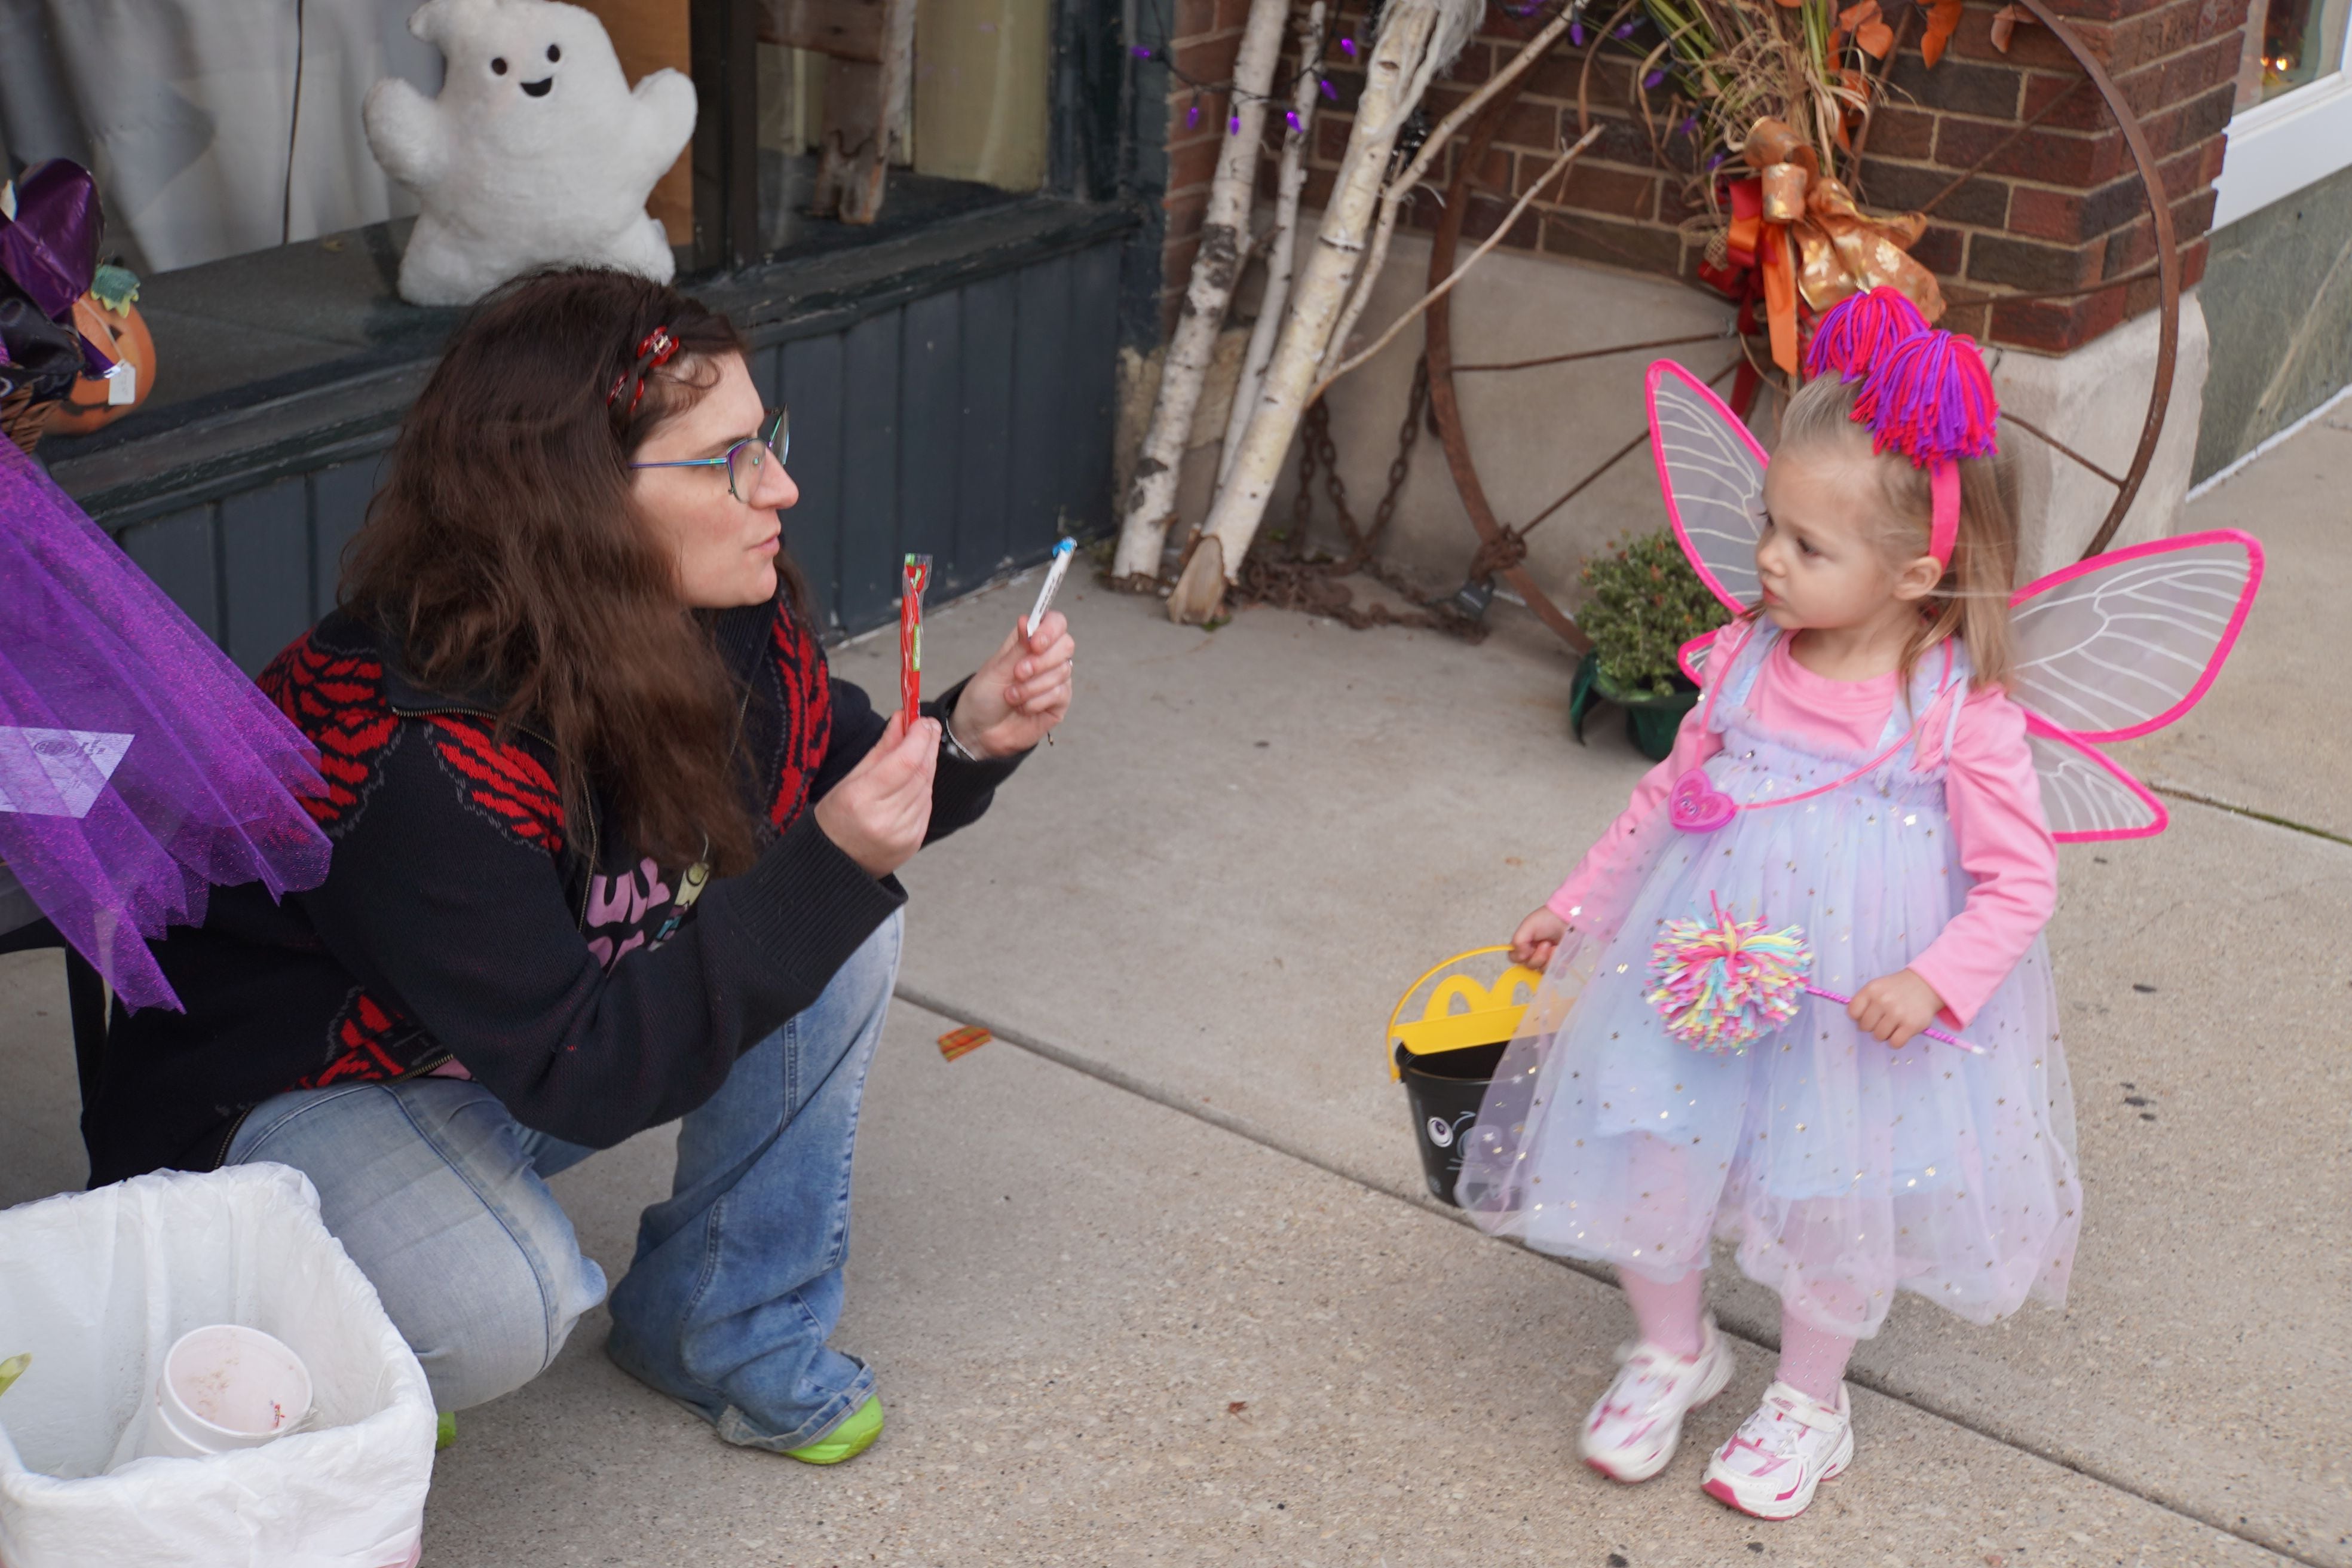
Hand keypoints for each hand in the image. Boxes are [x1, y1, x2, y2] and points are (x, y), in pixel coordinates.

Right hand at [812, 712, 937, 877]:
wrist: (836, 862)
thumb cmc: (836, 818)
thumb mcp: (850, 779)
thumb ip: (881, 749)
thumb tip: (902, 719)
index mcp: (861, 800)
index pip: (904, 762)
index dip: (919, 738)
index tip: (923, 721)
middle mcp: (884, 819)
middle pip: (919, 773)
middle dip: (927, 746)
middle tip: (928, 727)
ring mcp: (902, 834)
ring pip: (926, 788)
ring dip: (927, 765)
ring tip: (920, 749)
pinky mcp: (914, 842)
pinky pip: (926, 805)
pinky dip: (924, 788)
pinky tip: (916, 779)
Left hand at [949, 611, 1073, 758]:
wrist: (980, 730)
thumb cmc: (984, 696)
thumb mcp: (997, 669)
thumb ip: (1017, 647)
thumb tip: (1027, 620)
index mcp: (1030, 642)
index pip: (1055, 623)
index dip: (1050, 630)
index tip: (1035, 643)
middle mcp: (1046, 658)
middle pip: (1066, 645)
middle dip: (1040, 662)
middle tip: (1018, 673)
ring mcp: (1055, 680)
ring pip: (1062, 672)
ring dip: (1032, 686)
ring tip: (1011, 696)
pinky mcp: (1059, 702)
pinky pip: (1059, 694)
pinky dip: (1036, 701)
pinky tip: (1022, 708)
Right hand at [1510, 906, 1568, 969]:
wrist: (1567, 918)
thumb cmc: (1547, 919)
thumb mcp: (1528, 925)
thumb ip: (1518, 941)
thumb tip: (1520, 957)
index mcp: (1523, 945)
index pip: (1514, 958)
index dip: (1520, 956)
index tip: (1528, 948)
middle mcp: (1533, 954)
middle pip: (1528, 966)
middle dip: (1537, 956)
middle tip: (1545, 943)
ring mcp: (1545, 960)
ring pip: (1540, 970)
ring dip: (1547, 958)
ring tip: (1552, 945)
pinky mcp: (1557, 964)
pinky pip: (1553, 972)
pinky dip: (1555, 961)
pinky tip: (1558, 950)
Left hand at [1848, 968, 1945, 1047]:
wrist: (1925, 985)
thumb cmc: (1896, 989)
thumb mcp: (1877, 987)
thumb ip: (1863, 1001)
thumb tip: (1855, 1022)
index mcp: (1871, 990)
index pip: (1853, 1013)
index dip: (1858, 1017)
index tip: (1867, 1015)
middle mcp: (1883, 1000)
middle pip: (1865, 1027)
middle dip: (1872, 1026)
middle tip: (1882, 1021)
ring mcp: (1897, 1013)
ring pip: (1879, 1036)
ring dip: (1884, 1034)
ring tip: (1892, 1026)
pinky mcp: (1911, 1025)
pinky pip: (1895, 1043)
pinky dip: (1895, 1042)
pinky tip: (1900, 1033)